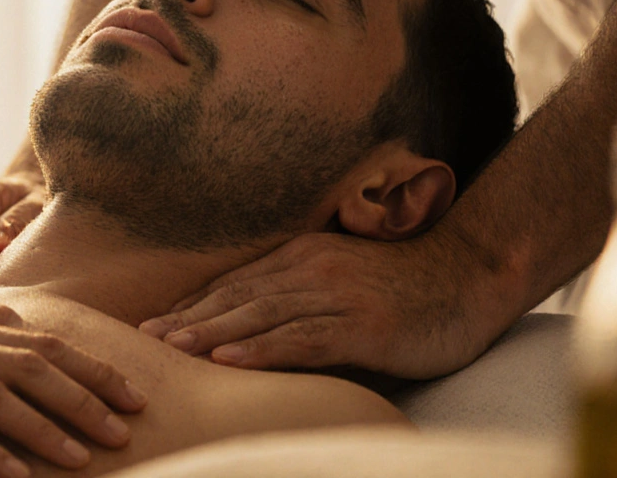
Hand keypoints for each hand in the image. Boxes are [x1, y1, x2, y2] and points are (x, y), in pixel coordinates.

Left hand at [138, 230, 515, 379]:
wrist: (472, 274)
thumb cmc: (408, 284)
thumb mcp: (345, 279)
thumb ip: (302, 293)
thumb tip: (257, 323)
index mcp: (302, 256)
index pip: (235, 283)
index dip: (193, 304)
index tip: (153, 323)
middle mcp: (311, 269)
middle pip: (237, 296)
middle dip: (188, 317)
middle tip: (144, 337)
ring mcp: (336, 295)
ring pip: (260, 315)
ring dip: (212, 333)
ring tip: (171, 347)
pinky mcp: (361, 325)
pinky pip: (302, 338)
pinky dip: (261, 350)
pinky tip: (229, 361)